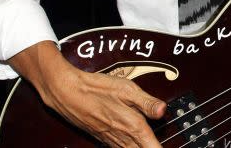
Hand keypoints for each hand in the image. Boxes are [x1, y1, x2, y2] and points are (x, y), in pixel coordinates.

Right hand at [12, 42, 165, 146]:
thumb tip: (163, 110)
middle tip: (157, 146)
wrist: (67, 92)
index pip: (152, 146)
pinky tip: (133, 144)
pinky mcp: (103, 137)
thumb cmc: (96, 88)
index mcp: (132, 125)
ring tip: (149, 145)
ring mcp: (111, 139)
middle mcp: (122, 136)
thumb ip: (146, 102)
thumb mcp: (126, 89)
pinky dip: (129, 147)